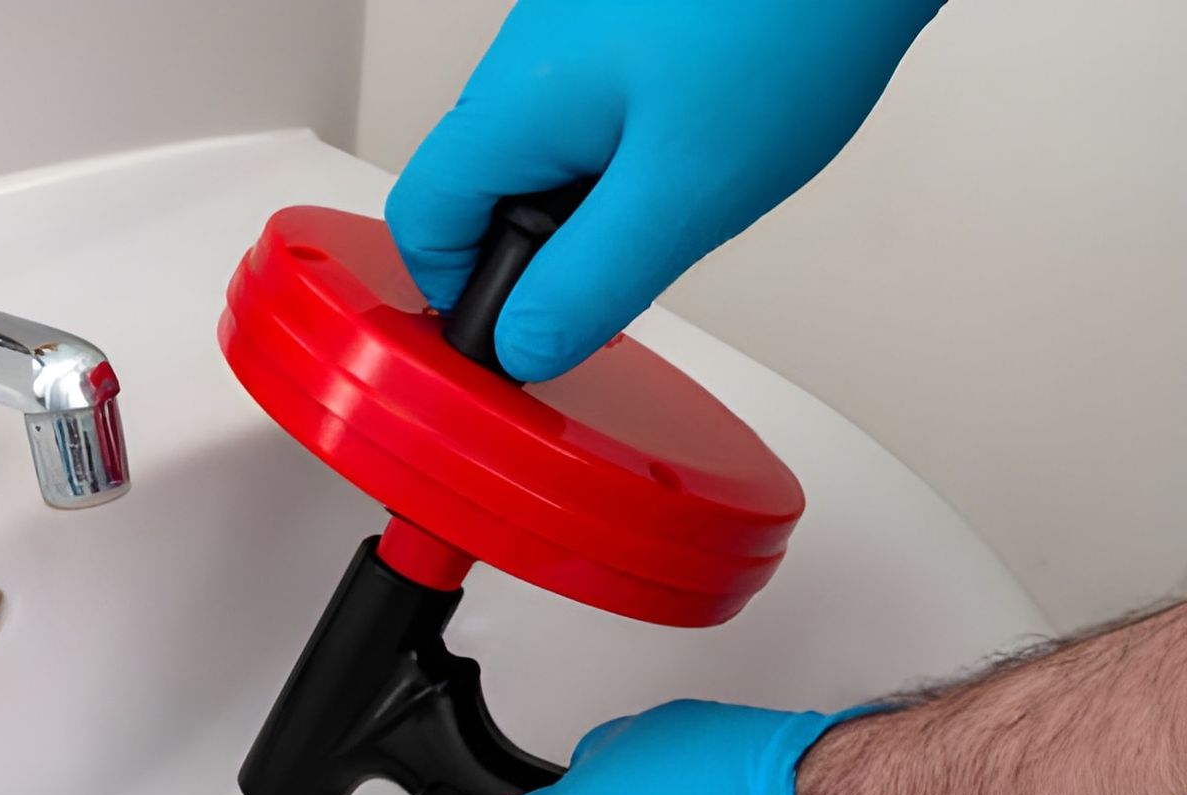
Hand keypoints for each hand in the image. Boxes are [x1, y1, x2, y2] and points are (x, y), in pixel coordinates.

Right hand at [385, 0, 942, 380]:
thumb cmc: (789, 26)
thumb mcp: (681, 196)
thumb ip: (588, 283)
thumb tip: (525, 346)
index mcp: (514, 101)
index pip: (421, 220)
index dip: (458, 293)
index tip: (519, 332)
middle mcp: (523, 54)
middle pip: (478, 188)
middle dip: (540, 253)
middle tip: (621, 278)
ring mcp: (570, 29)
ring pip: (541, 153)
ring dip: (591, 204)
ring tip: (680, 202)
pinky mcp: (623, 20)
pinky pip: (595, 112)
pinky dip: (631, 154)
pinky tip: (703, 149)